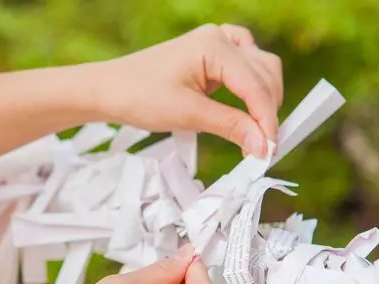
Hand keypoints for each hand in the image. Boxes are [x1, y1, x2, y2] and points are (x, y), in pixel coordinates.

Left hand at [96, 24, 283, 156]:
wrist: (109, 89)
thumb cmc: (139, 96)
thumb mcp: (188, 115)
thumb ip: (230, 127)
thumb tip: (263, 145)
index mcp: (214, 46)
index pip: (256, 85)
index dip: (267, 120)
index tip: (270, 150)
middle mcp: (220, 38)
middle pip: (266, 73)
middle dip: (268, 110)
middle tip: (263, 148)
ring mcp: (217, 43)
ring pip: (261, 69)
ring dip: (263, 100)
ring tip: (255, 134)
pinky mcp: (213, 55)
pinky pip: (246, 69)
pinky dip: (251, 91)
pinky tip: (245, 111)